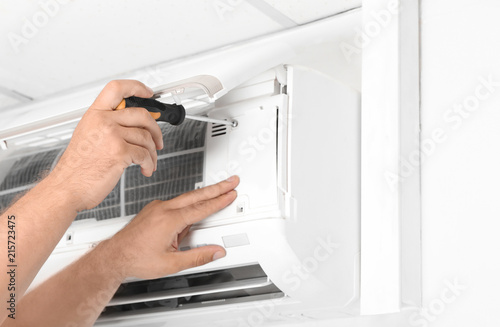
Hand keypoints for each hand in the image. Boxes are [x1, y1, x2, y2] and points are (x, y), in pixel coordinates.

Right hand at [51, 80, 163, 210]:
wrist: (67, 187)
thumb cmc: (77, 167)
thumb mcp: (88, 135)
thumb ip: (108, 124)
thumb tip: (134, 123)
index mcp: (95, 114)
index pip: (117, 88)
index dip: (136, 87)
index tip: (148, 93)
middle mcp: (103, 121)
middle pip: (142, 114)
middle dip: (156, 129)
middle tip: (158, 140)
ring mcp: (112, 136)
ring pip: (146, 137)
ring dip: (152, 152)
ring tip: (148, 161)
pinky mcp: (120, 152)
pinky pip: (145, 154)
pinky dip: (149, 163)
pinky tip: (145, 168)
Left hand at [102, 176, 239, 279]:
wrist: (114, 256)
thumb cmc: (136, 259)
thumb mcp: (171, 264)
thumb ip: (197, 257)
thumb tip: (216, 251)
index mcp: (169, 220)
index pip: (200, 208)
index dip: (218, 200)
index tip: (231, 194)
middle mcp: (163, 209)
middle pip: (196, 195)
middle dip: (216, 188)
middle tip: (231, 181)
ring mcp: (157, 207)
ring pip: (186, 197)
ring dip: (204, 194)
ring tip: (219, 192)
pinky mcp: (153, 209)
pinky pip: (175, 203)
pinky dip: (188, 202)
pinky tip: (193, 211)